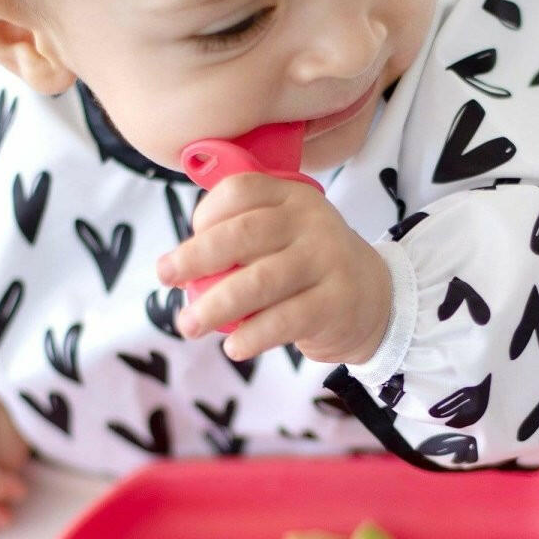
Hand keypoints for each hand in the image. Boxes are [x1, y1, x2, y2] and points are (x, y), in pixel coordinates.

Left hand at [155, 173, 391, 364]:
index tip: (186, 243)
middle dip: (196, 257)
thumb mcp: (284, 236)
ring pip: (261, 281)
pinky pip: (286, 319)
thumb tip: (179, 264)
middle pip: (244, 233)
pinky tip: (234, 347)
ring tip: (189, 325)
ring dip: (216, 305)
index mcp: (291, 197)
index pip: (241, 191)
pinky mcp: (336, 302)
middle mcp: (311, 222)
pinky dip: (254, 335)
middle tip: (166, 277)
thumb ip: (240, 238)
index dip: (204, 213)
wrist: (373, 298)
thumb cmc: (308, 267)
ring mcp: (327, 260)